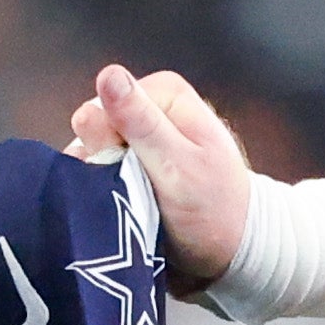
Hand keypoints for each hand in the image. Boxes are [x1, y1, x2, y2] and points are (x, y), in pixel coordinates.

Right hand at [69, 64, 252, 292]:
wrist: (232, 250)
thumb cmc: (213, 208)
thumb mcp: (177, 164)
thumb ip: (140, 122)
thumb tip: (108, 75)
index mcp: (163, 93)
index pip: (102, 107)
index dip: (104, 142)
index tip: (124, 171)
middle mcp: (149, 107)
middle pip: (94, 127)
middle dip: (101, 161)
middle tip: (129, 189)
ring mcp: (139, 138)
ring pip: (92, 152)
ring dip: (98, 180)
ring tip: (125, 202)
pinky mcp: (132, 165)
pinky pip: (98, 172)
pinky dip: (101, 191)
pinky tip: (116, 207)